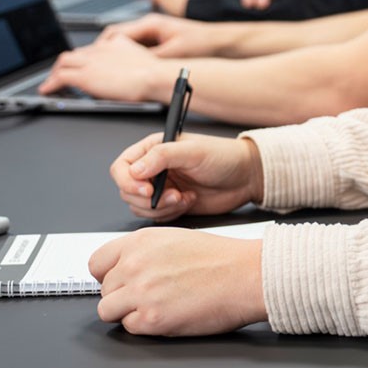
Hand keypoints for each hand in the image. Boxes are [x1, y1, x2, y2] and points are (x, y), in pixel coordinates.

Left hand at [38, 37, 172, 101]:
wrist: (154, 76)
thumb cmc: (155, 72)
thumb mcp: (142, 57)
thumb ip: (130, 57)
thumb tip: (129, 68)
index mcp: (114, 43)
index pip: (90, 49)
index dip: (81, 58)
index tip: (78, 65)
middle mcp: (100, 49)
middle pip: (74, 53)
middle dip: (64, 64)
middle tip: (60, 74)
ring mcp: (91, 61)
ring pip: (64, 62)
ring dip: (55, 72)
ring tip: (51, 82)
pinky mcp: (85, 76)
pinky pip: (61, 77)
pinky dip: (51, 84)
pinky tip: (47, 90)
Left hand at [89, 227, 264, 333]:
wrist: (245, 275)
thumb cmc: (220, 258)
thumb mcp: (174, 238)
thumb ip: (144, 252)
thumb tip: (126, 267)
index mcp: (139, 241)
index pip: (97, 262)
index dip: (107, 275)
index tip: (117, 281)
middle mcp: (134, 264)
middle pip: (104, 288)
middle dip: (122, 295)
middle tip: (148, 296)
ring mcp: (140, 292)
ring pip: (108, 310)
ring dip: (126, 312)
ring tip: (153, 308)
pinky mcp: (151, 318)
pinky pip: (129, 327)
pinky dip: (144, 326)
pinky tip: (166, 315)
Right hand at [103, 13, 230, 57]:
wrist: (219, 42)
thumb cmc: (201, 42)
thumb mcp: (174, 52)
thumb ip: (153, 58)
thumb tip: (134, 65)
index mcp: (150, 24)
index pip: (116, 32)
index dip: (102, 46)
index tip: (93, 58)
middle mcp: (150, 26)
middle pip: (117, 37)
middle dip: (104, 51)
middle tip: (95, 65)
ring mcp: (153, 33)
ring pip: (125, 43)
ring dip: (116, 55)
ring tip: (107, 69)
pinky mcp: (158, 42)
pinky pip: (136, 49)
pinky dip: (128, 58)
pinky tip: (127, 70)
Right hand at [112, 132, 262, 220]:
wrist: (245, 177)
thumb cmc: (223, 156)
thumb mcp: (193, 151)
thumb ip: (162, 157)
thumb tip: (135, 169)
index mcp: (153, 150)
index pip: (122, 167)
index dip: (128, 182)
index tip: (147, 190)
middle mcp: (153, 169)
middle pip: (127, 191)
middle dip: (148, 199)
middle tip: (173, 195)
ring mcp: (161, 188)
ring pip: (140, 207)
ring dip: (161, 208)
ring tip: (183, 197)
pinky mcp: (171, 205)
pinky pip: (156, 217)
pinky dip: (171, 214)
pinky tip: (189, 201)